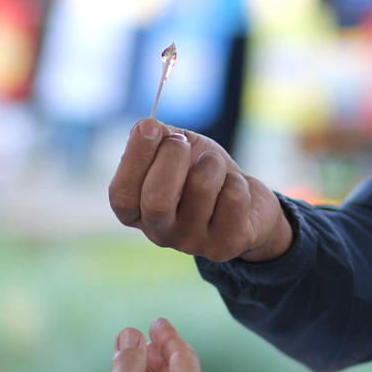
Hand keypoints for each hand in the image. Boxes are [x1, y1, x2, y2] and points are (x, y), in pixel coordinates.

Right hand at [108, 118, 292, 261]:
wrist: (249, 204)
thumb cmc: (204, 171)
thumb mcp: (178, 149)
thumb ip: (158, 138)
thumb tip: (147, 127)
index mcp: (138, 213)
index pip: (122, 194)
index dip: (135, 158)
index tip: (150, 126)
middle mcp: (160, 233)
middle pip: (157, 200)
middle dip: (172, 158)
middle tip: (182, 142)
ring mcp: (193, 243)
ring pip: (201, 187)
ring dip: (211, 162)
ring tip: (214, 165)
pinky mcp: (225, 246)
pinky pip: (233, 197)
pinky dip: (237, 181)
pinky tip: (235, 188)